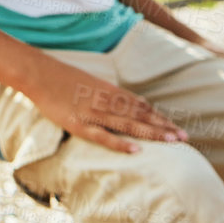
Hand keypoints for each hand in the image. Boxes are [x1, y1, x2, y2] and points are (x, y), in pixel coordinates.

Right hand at [20, 59, 186, 154]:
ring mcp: (94, 112)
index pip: (141, 106)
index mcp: (109, 90)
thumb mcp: (90, 82)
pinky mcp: (80, 124)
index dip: (159, 117)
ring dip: (152, 133)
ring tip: (172, 142)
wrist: (39, 73)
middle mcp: (106, 100)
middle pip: (141, 115)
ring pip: (129, 124)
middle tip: (184, 138)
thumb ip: (109, 93)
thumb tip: (128, 102)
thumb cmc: (62, 78)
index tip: (176, 127)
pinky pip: (103, 135)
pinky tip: (136, 149)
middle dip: (163, 127)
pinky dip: (120, 142)